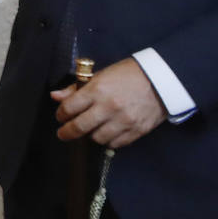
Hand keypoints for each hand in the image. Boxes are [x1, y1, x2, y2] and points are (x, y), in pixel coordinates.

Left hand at [51, 58, 166, 148]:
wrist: (162, 79)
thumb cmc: (129, 74)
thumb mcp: (102, 75)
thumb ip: (77, 88)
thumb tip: (55, 96)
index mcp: (98, 89)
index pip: (69, 108)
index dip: (61, 114)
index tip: (61, 116)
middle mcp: (109, 107)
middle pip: (79, 127)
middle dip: (67, 132)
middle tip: (63, 133)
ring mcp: (123, 121)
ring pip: (96, 138)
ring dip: (90, 135)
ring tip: (91, 129)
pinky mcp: (135, 131)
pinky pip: (114, 144)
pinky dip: (108, 140)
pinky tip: (107, 132)